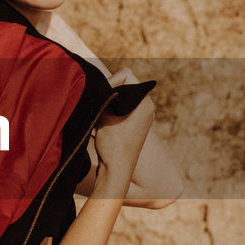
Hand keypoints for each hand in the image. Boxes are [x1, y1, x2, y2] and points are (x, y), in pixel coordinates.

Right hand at [92, 68, 154, 192]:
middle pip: (124, 84)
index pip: (126, 74)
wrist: (117, 170)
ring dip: (109, 102)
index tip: (101, 95)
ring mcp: (143, 115)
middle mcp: (148, 106)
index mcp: (145, 101)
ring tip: (102, 117)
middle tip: (100, 106)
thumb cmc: (113, 144)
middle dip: (109, 91)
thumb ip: (103, 95)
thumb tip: (96, 84)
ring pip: (122, 96)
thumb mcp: (104, 114)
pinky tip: (104, 124)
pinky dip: (111, 110)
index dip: (110, 80)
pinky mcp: (136, 123)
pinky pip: (122, 107)